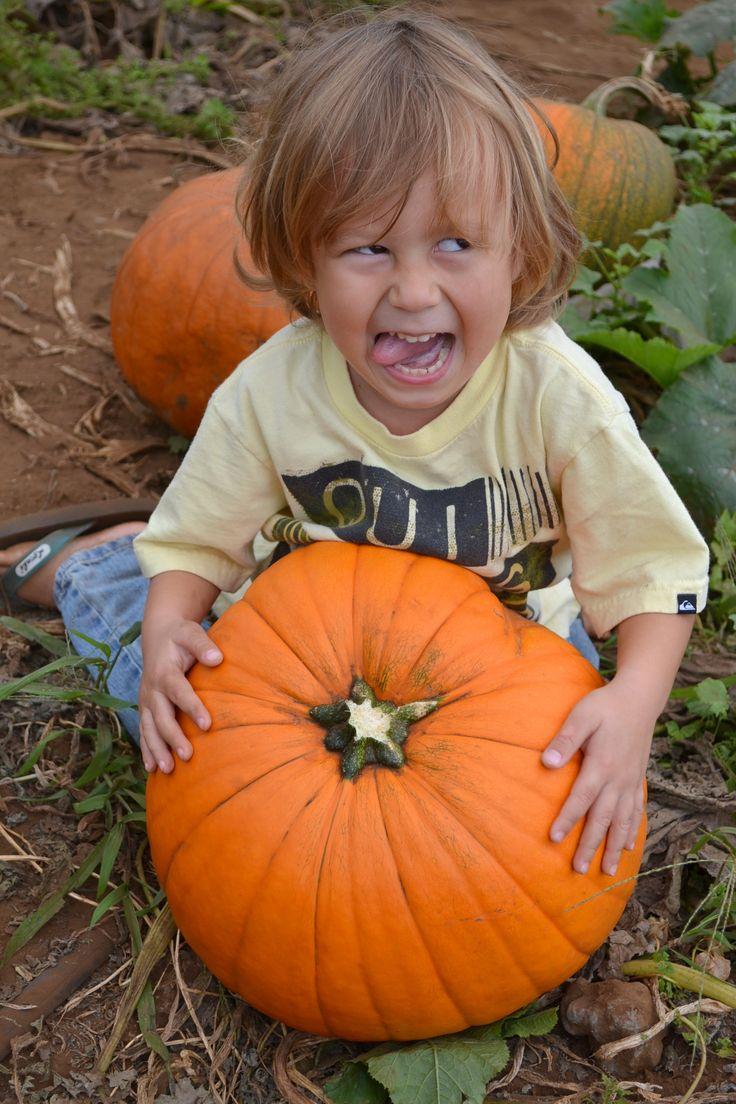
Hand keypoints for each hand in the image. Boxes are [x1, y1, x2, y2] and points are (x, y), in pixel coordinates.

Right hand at [139, 619, 221, 773]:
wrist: (158, 636)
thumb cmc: (180, 636)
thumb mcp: (191, 633)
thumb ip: (203, 646)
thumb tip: (217, 658)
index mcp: (165, 672)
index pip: (179, 692)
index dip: (192, 708)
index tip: (207, 725)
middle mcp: (152, 689)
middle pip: (162, 717)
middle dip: (173, 737)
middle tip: (188, 756)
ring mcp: (146, 701)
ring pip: (149, 729)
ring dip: (156, 750)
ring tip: (167, 770)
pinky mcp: (145, 709)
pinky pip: (144, 732)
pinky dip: (146, 750)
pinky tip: (151, 769)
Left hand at [541, 681, 654, 876]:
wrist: (639, 700)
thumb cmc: (605, 706)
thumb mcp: (582, 715)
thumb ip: (566, 739)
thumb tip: (547, 762)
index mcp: (602, 764)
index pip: (581, 797)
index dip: (568, 819)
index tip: (554, 838)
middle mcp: (619, 778)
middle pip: (603, 817)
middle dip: (590, 844)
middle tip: (579, 870)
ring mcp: (631, 781)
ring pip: (622, 820)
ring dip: (614, 847)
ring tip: (608, 872)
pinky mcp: (637, 780)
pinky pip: (636, 811)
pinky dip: (632, 831)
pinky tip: (628, 848)